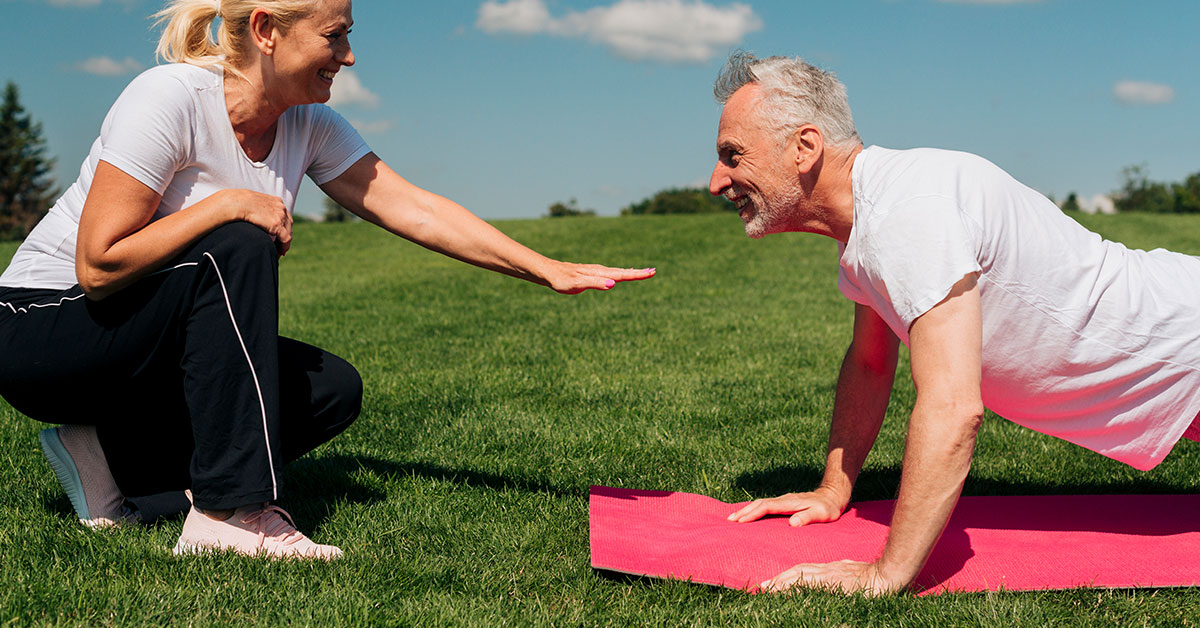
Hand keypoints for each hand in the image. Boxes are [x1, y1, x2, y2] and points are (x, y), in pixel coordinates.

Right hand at [219, 189, 292, 256]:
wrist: (235, 203)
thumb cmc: (238, 204)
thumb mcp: (254, 205)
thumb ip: (259, 211)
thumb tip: (255, 217)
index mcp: (276, 202)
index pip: (284, 217)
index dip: (282, 228)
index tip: (278, 238)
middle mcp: (281, 208)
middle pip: (288, 225)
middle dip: (284, 236)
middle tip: (279, 247)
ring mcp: (280, 215)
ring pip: (288, 233)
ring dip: (283, 244)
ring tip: (278, 253)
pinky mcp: (277, 224)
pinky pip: (286, 239)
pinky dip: (283, 248)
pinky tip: (278, 254)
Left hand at [545, 263, 655, 294]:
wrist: (549, 272)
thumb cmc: (561, 280)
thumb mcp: (577, 284)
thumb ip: (595, 283)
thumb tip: (613, 284)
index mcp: (599, 273)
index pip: (622, 274)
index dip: (637, 274)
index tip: (651, 272)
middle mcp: (600, 270)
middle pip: (623, 272)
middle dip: (638, 272)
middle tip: (653, 271)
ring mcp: (596, 272)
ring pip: (618, 272)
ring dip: (631, 272)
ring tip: (643, 272)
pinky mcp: (592, 274)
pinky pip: (611, 273)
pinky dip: (620, 273)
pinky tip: (620, 275)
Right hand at [727, 487, 844, 525]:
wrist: (832, 495)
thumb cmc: (827, 508)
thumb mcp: (822, 514)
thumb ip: (807, 517)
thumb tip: (792, 523)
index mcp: (789, 503)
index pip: (767, 507)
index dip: (753, 513)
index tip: (741, 521)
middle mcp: (783, 499)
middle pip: (759, 503)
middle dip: (744, 511)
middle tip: (729, 520)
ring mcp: (782, 500)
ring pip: (760, 503)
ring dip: (747, 510)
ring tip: (734, 518)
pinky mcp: (783, 502)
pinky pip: (765, 505)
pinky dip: (754, 509)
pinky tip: (749, 514)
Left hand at [759, 560, 905, 594]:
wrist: (887, 574)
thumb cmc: (875, 575)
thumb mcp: (854, 571)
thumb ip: (843, 571)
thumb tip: (839, 573)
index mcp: (831, 569)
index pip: (805, 571)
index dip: (788, 576)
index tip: (774, 582)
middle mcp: (827, 570)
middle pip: (798, 572)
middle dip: (779, 579)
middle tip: (762, 587)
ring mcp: (830, 575)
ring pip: (799, 576)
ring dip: (781, 583)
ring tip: (766, 589)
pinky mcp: (833, 581)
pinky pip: (810, 583)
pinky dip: (795, 586)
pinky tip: (786, 590)